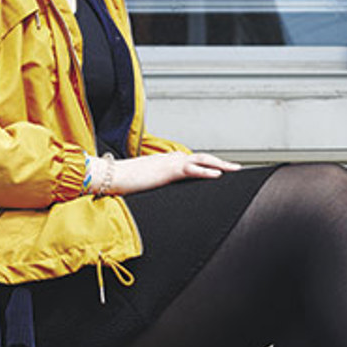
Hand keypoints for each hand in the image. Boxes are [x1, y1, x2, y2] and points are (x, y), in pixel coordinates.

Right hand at [104, 150, 239, 195]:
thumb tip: (159, 188)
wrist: (110, 176)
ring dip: (220, 164)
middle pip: (202, 158)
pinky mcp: (168, 171)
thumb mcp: (144, 183)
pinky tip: (218, 174)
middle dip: (220, 162)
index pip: (192, 161)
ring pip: (202, 161)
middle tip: (236, 168)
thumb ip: (155, 183)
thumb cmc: (123, 181)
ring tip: (234, 169)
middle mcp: (170, 159)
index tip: (220, 167)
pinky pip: (192, 170)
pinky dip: (207, 171)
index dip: (208, 164)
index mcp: (166, 161)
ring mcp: (170, 163)